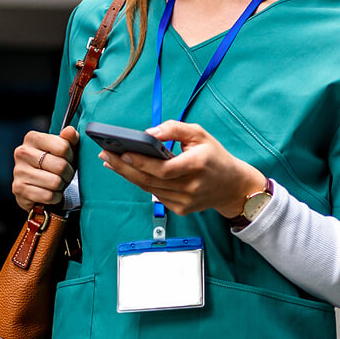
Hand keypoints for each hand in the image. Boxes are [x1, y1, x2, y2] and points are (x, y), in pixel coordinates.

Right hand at [11, 126, 79, 210]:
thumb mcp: (64, 149)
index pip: (63, 147)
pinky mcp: (18, 189)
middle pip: (60, 166)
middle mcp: (22, 152)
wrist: (37, 185)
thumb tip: (70, 131)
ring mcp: (18, 171)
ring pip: (55, 182)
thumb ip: (70, 138)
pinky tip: (49, 192)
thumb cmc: (53, 163)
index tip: (67, 159)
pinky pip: (48, 196)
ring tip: (56, 183)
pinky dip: (54, 197)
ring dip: (61, 186)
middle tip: (63, 174)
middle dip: (67, 173)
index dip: (71, 156)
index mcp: (32, 138)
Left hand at [98, 120, 266, 217]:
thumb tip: (148, 132)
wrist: (233, 187)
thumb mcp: (200, 134)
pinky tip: (129, 172)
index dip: (141, 162)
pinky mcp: (182, 209)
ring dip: (128, 175)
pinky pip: (156, 195)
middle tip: (106, 155)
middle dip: (124, 167)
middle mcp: (191, 186)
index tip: (121, 152)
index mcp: (197, 165)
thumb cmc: (215, 157)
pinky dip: (142, 183)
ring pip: (150, 189)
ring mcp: (186, 201)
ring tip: (111, 162)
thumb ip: (174, 129)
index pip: (163, 168)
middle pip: (150, 180)